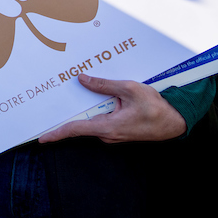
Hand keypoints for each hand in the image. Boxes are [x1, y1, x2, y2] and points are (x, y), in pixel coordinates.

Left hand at [37, 74, 185, 144]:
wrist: (176, 121)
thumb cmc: (155, 108)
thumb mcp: (129, 89)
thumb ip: (104, 85)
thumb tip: (82, 80)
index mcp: (108, 127)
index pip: (76, 130)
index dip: (57, 133)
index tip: (42, 138)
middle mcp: (108, 134)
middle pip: (81, 123)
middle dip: (67, 113)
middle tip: (51, 102)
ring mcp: (113, 133)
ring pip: (92, 120)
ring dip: (84, 108)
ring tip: (74, 90)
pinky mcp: (119, 129)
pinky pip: (102, 119)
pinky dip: (95, 109)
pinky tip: (94, 95)